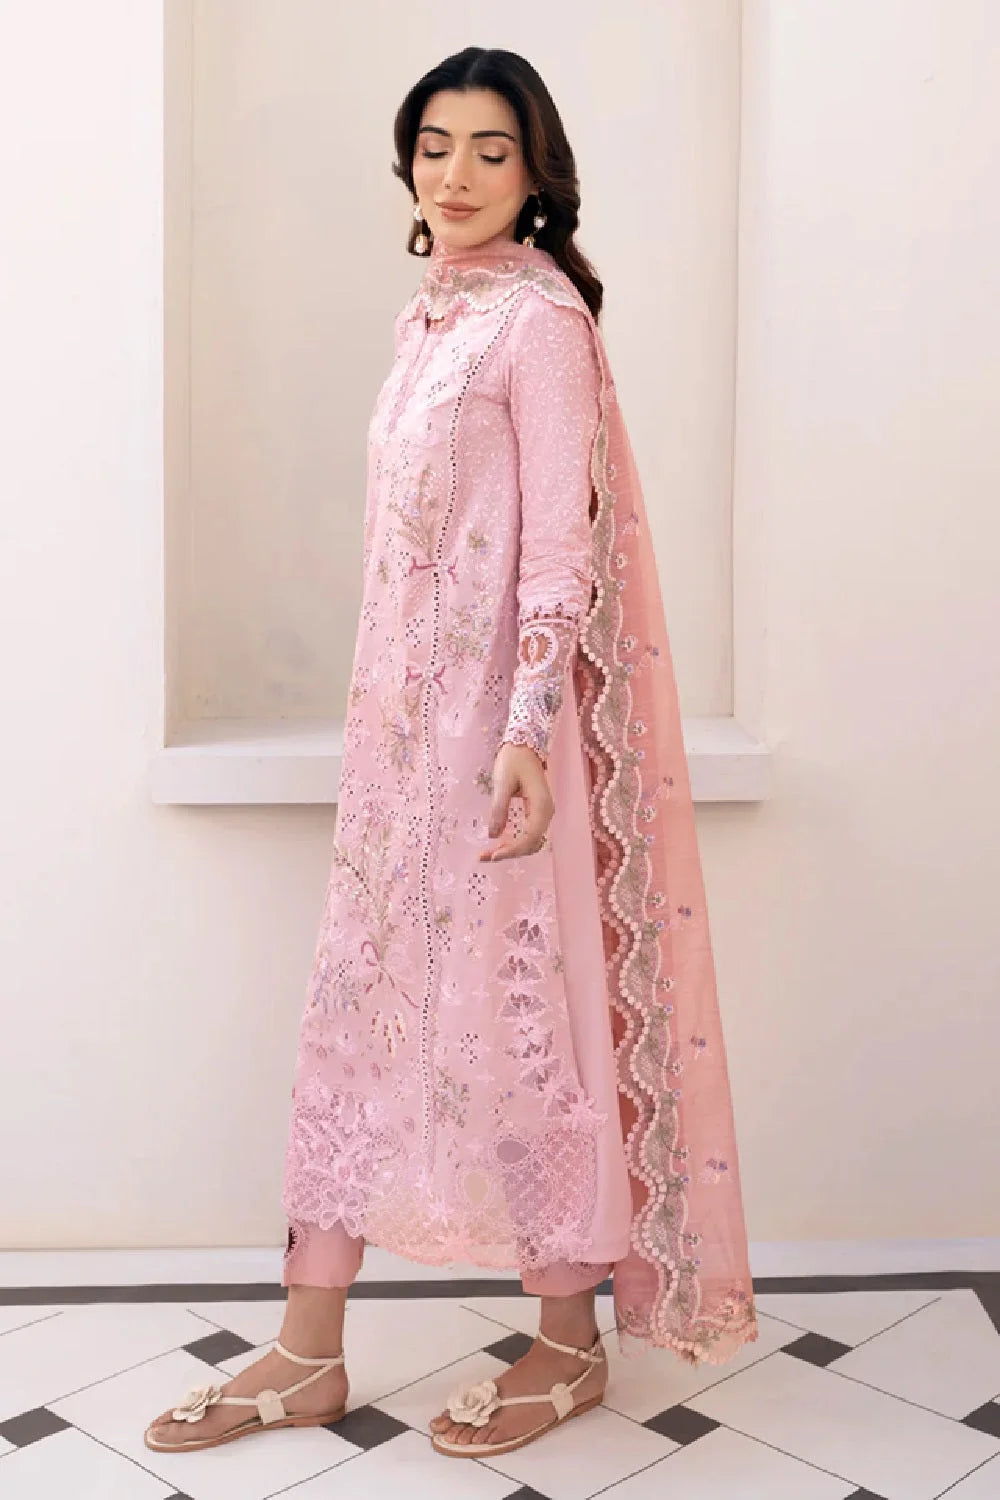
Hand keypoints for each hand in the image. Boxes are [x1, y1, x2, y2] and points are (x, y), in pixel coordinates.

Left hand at [479, 742, 552, 860]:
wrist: (524, 745)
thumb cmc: (513, 760)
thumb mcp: (502, 783)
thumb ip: (498, 809)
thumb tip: (493, 835)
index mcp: (541, 806)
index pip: (529, 837)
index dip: (511, 850)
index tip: (492, 856)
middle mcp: (546, 812)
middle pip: (531, 843)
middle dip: (509, 852)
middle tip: (484, 857)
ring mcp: (543, 813)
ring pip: (531, 841)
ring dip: (512, 849)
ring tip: (489, 853)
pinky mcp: (537, 811)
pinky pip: (529, 833)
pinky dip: (516, 842)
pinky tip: (500, 844)